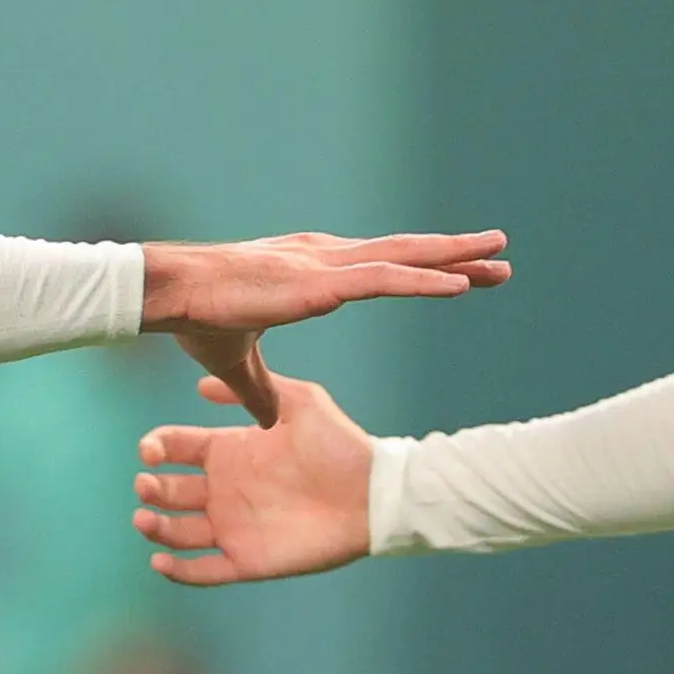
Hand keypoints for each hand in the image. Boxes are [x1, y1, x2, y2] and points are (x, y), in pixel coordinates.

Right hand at [131, 371, 374, 583]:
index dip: (158, 448)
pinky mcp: (248, 560)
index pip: (178, 448)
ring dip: (156, 528)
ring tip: (145, 520)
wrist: (374, 495)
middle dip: (151, 489)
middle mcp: (226, 490)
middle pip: (170, 492)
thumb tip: (202, 384)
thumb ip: (253, 391)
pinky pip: (204, 571)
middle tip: (146, 485)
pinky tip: (160, 561)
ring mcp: (234, 527)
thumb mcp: (300, 402)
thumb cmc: (341, 445)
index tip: (150, 450)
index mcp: (231, 451)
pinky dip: (178, 570)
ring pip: (180, 532)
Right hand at [142, 231, 506, 425]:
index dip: (423, 270)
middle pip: (406, 255)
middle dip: (456, 255)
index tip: (462, 274)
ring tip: (501, 254)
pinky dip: (425, 281)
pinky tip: (461, 283)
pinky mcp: (321, 282)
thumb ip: (256, 391)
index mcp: (313, 271)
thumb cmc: (198, 320)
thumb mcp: (239, 363)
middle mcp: (327, 258)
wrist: (173, 296)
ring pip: (406, 259)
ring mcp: (327, 266)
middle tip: (501, 251)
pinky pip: (385, 280)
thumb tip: (266, 422)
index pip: (382, 268)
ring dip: (456, 258)